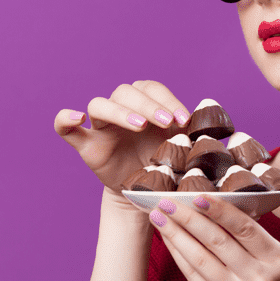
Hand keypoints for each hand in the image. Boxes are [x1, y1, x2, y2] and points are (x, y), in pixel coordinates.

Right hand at [54, 81, 191, 200]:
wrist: (147, 192)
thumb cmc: (166, 163)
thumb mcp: (184, 146)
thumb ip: (195, 132)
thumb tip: (215, 123)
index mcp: (145, 104)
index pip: (151, 88)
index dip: (167, 99)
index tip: (184, 119)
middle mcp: (121, 109)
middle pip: (126, 93)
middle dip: (148, 104)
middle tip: (166, 122)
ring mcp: (101, 127)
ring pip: (100, 104)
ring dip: (120, 111)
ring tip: (140, 125)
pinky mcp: (86, 145)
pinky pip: (65, 127)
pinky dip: (65, 119)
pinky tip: (76, 117)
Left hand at [147, 194, 279, 280]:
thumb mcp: (274, 267)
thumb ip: (252, 242)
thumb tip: (215, 208)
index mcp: (276, 259)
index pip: (245, 227)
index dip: (219, 210)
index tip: (197, 195)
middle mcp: (259, 276)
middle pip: (218, 239)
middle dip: (188, 217)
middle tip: (167, 202)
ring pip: (201, 256)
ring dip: (176, 234)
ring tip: (159, 218)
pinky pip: (194, 276)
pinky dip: (178, 255)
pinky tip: (168, 242)